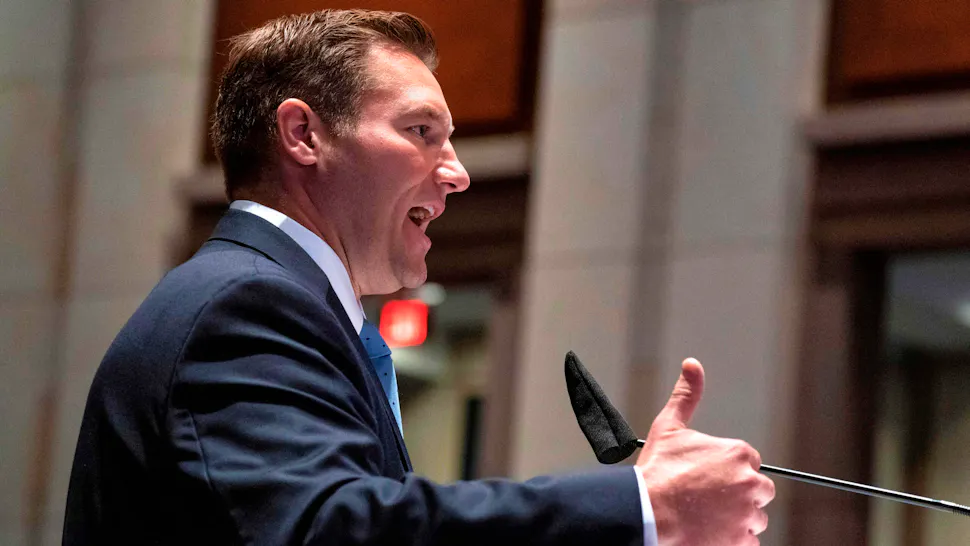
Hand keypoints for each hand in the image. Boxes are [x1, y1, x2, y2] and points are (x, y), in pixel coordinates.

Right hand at [636, 358, 774, 545]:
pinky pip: (749, 541)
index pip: (748, 462)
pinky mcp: (741, 541)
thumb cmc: (657, 471)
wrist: (647, 512)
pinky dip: (732, 538)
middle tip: (706, 498)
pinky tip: (709, 531)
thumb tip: (692, 364)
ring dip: (736, 517)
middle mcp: (750, 483)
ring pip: (754, 517)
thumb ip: (686, 396)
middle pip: (757, 489)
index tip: (705, 477)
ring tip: (706, 516)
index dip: (725, 470)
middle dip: (738, 494)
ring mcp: (748, 515)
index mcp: (739, 454)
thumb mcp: (669, 427)